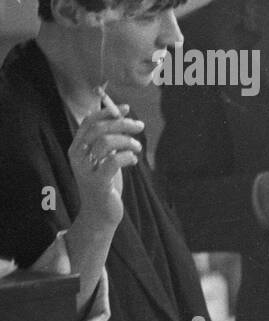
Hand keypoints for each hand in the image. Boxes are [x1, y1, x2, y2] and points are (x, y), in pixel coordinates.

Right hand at [68, 99, 143, 224]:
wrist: (100, 212)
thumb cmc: (105, 182)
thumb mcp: (105, 158)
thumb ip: (109, 139)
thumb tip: (120, 115)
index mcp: (77, 148)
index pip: (88, 122)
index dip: (106, 112)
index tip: (125, 108)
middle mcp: (78, 156)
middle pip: (99, 129)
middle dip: (122, 123)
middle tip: (139, 126)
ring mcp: (86, 170)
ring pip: (105, 142)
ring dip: (127, 140)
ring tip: (137, 147)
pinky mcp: (98, 182)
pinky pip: (113, 161)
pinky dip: (127, 156)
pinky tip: (133, 160)